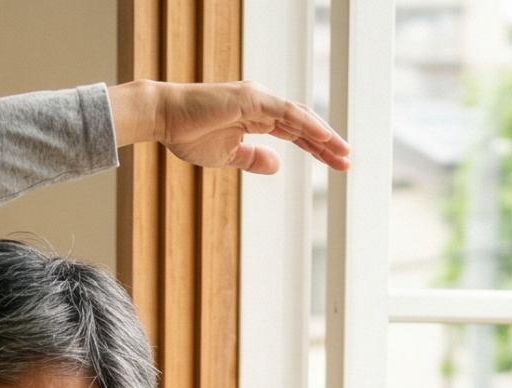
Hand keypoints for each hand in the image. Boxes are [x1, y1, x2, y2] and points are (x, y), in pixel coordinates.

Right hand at [107, 80, 349, 174]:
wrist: (164, 118)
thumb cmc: (189, 134)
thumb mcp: (228, 155)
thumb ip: (253, 159)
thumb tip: (278, 165)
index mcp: (257, 117)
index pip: (295, 132)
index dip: (315, 147)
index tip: (334, 162)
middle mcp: (262, 105)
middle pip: (303, 124)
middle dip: (326, 143)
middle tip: (347, 160)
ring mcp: (259, 99)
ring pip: (300, 117)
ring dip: (324, 136)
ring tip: (343, 153)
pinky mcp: (252, 98)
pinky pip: (286, 113)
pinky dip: (307, 125)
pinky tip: (324, 137)